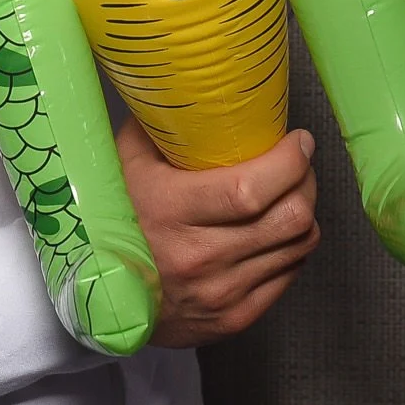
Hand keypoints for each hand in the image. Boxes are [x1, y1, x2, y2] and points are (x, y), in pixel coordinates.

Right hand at [119, 120, 320, 347]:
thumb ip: (158, 126)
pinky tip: (277, 230)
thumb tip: (188, 86)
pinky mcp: (236, 318)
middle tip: (298, 163)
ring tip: (291, 194)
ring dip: (304, 213)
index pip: (250, 189)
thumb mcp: (124, 162)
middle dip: (306, 182)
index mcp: (170, 212)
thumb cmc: (113, 218)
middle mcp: (199, 257)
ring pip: (298, 246)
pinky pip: (289, 275)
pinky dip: (292, 247)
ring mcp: (221, 293)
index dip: (288, 162)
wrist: (98, 295)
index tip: (297, 141)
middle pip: (289, 218)